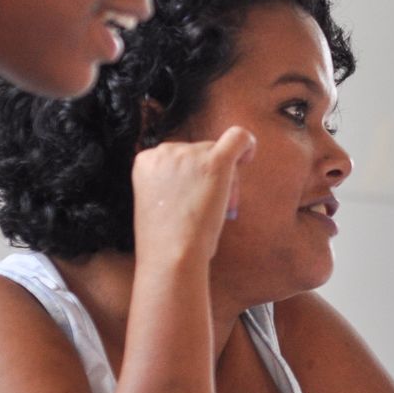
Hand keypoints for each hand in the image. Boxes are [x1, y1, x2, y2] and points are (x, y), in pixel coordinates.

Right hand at [131, 126, 255, 268]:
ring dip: (224, 177)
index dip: (190, 176)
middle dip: (210, 176)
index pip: (177, 158)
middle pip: (199, 152)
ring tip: (220, 208)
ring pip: (217, 152)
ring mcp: (189, 154)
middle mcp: (165, 151)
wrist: (171, 254)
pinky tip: (248, 156)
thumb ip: (172, 182)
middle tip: (214, 209)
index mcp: (145, 161)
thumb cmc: (166, 240)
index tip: (193, 199)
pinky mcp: (215, 161)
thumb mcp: (157, 202)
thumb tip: (201, 176)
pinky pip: (237, 138)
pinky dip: (246, 143)